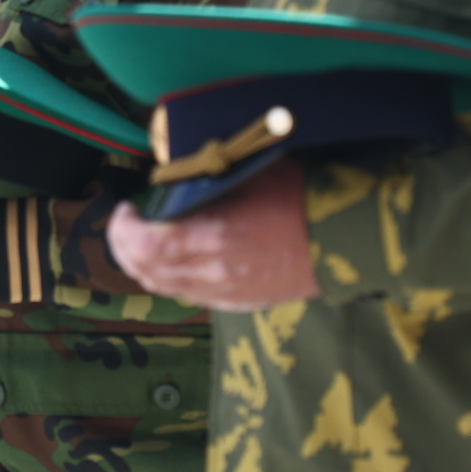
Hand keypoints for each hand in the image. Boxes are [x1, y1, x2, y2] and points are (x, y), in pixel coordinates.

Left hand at [107, 160, 319, 310]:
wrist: (346, 238)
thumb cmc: (300, 195)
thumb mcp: (248, 169)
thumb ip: (204, 173)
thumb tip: (171, 169)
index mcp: (211, 236)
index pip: (144, 245)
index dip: (124, 228)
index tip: (127, 208)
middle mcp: (211, 272)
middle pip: (146, 270)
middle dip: (125, 246)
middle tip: (128, 222)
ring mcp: (224, 293)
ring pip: (164, 287)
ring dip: (144, 264)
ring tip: (143, 239)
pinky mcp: (238, 302)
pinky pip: (188, 295)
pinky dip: (170, 277)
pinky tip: (173, 259)